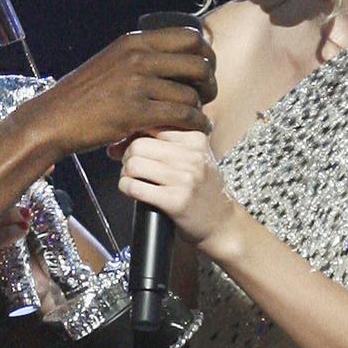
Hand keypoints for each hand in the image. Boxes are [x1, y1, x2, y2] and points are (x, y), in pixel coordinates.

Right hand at [26, 27, 216, 156]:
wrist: (53, 119)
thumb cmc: (82, 96)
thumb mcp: (112, 62)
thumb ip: (140, 57)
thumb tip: (172, 59)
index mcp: (133, 41)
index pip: (189, 36)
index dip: (206, 54)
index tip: (206, 70)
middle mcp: (137, 57)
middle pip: (198, 62)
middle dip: (210, 80)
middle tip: (207, 94)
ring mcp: (136, 83)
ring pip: (191, 93)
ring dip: (201, 107)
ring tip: (199, 117)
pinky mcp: (134, 111)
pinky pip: (181, 115)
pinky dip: (196, 124)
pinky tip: (197, 128)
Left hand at [118, 129, 237, 250]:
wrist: (222, 222)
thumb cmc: (203, 188)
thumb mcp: (195, 157)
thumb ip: (168, 143)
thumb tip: (125, 136)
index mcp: (196, 139)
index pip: (152, 126)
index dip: (135, 138)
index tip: (131, 150)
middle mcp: (192, 156)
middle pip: (138, 145)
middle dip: (128, 156)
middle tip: (132, 168)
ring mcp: (184, 178)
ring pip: (134, 164)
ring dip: (126, 174)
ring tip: (133, 180)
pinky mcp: (175, 201)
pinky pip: (134, 187)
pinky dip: (126, 188)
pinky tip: (133, 191)